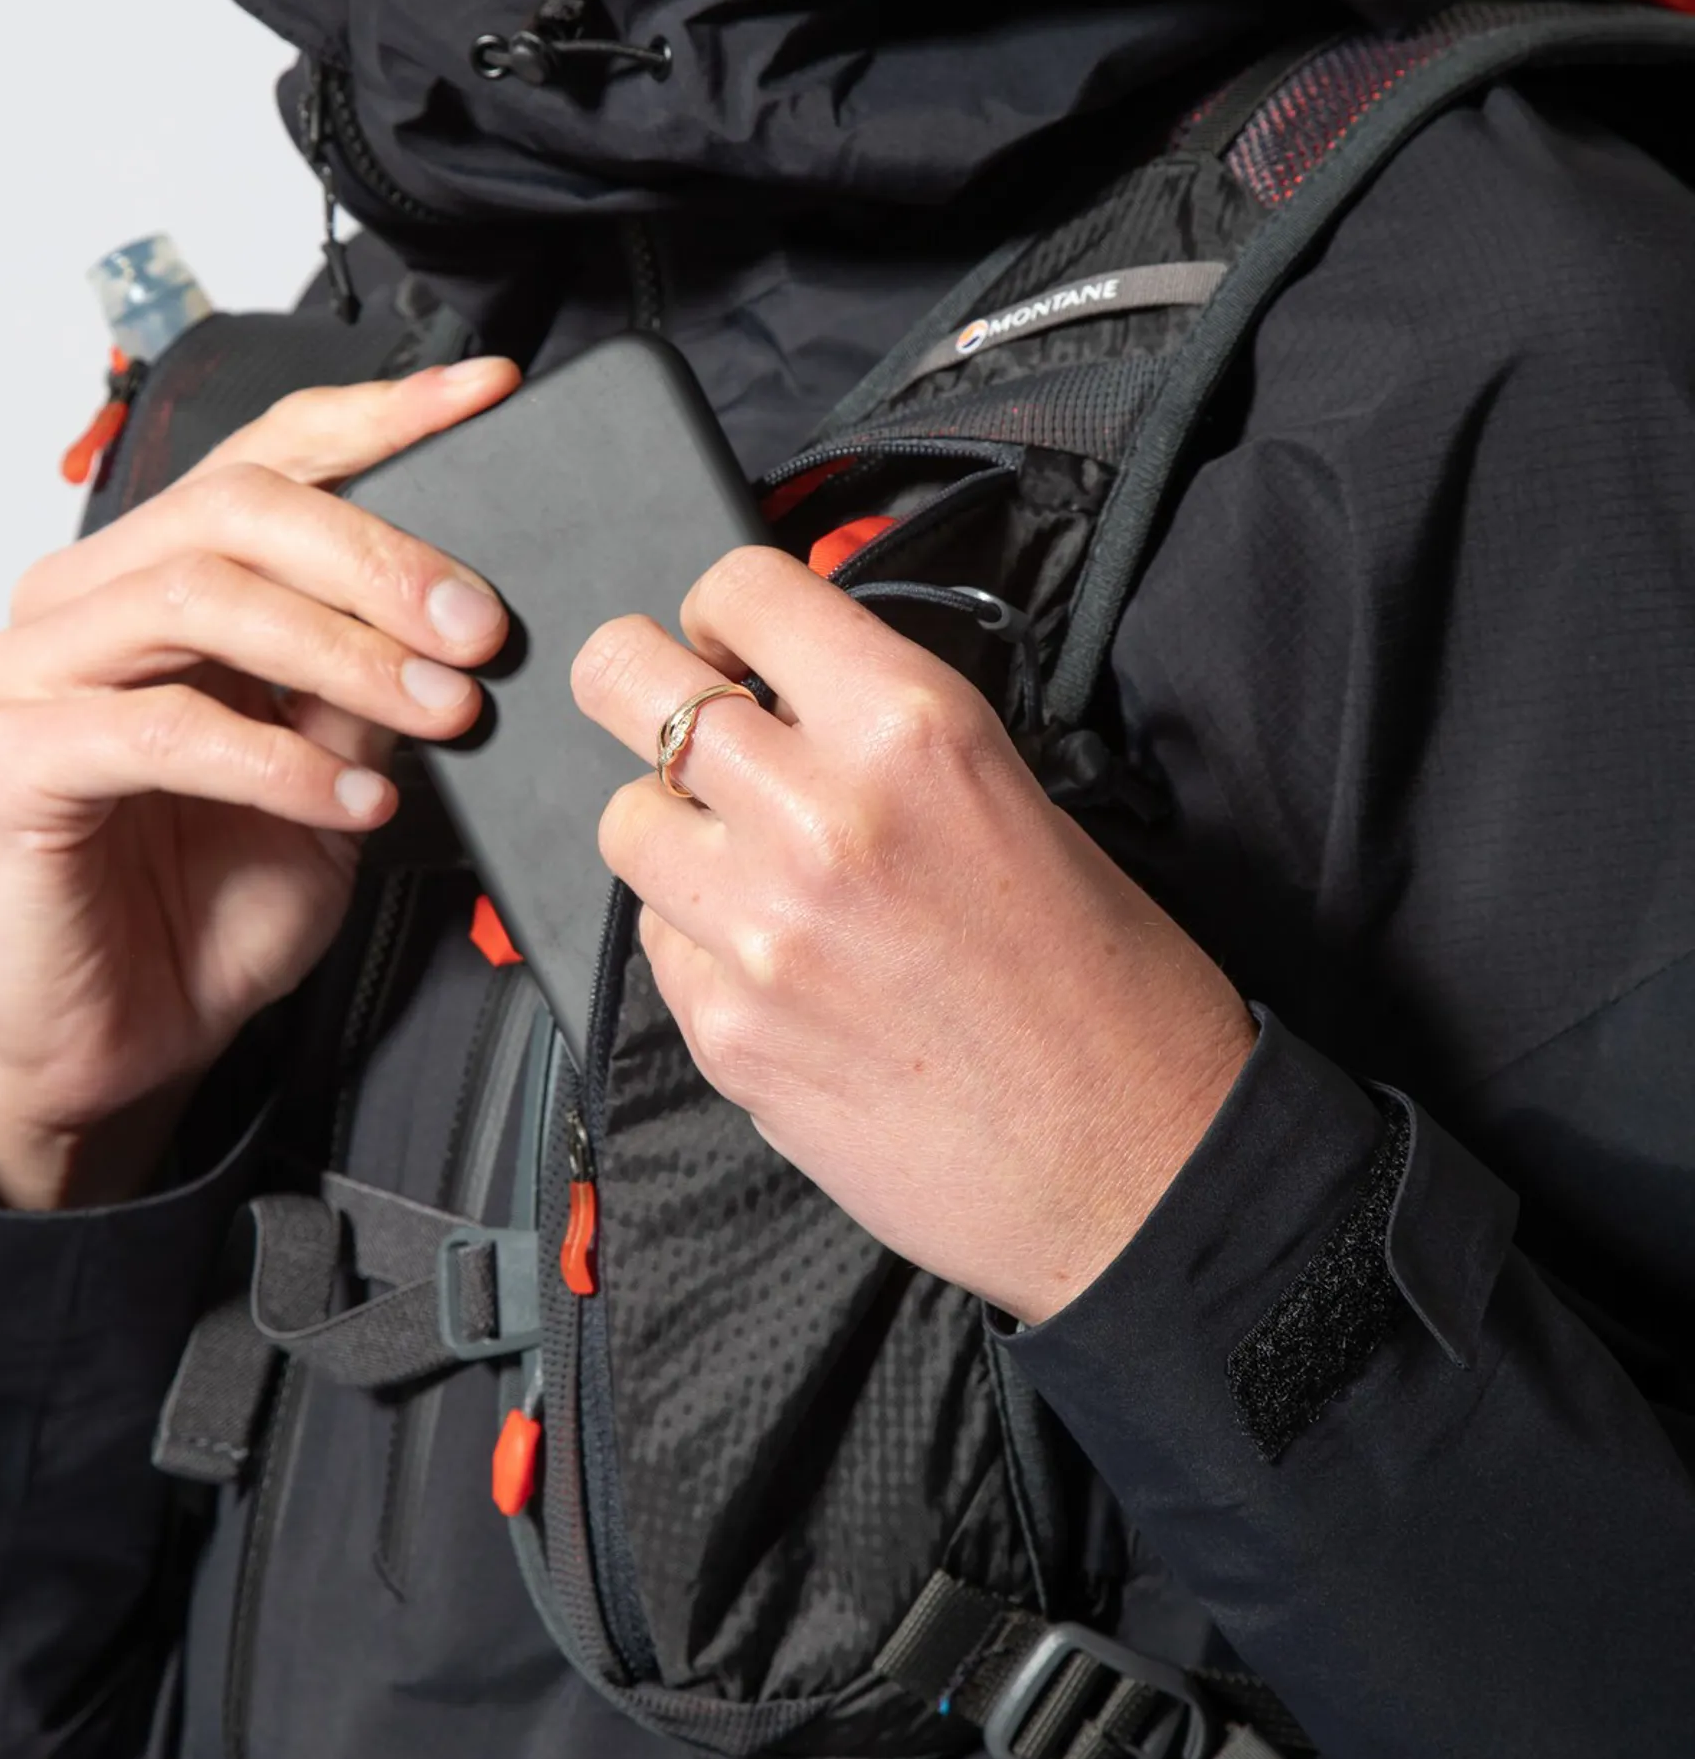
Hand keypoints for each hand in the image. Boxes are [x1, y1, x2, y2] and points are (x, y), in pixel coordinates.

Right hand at [0, 356, 520, 1209]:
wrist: (131, 1040)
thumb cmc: (217, 896)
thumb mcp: (338, 767)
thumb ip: (371, 676)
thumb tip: (462, 597)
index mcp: (162, 571)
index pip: (269, 454)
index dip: (379, 417)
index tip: (485, 396)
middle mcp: (84, 598)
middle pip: (237, 509)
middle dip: (379, 558)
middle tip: (480, 626)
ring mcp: (32, 672)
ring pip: (196, 597)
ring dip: (342, 651)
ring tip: (438, 710)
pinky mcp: (10, 762)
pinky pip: (159, 729)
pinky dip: (277, 760)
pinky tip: (356, 799)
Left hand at [573, 549, 1253, 1322]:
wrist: (1135, 1170)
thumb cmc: (1109, 989)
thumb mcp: (1014, 795)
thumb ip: (885, 735)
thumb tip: (784, 696)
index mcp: (912, 727)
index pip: (742, 588)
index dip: (719, 608)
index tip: (725, 641)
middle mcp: (818, 810)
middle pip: (625, 682)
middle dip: (636, 687)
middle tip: (669, 715)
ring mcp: (756, 927)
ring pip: (624, 821)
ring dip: (672, 833)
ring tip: (750, 871)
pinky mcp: (725, 1032)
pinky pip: (656, 944)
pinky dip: (697, 945)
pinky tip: (780, 973)